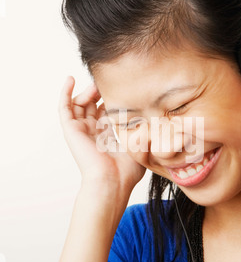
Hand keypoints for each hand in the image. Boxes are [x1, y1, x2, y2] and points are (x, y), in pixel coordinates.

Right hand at [58, 76, 145, 193]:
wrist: (112, 181)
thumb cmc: (127, 171)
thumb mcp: (140, 146)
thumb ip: (144, 132)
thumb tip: (155, 117)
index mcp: (108, 136)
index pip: (106, 111)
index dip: (111, 99)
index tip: (121, 87)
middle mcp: (93, 132)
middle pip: (92, 106)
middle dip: (99, 93)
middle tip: (107, 83)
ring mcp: (81, 130)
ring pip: (79, 104)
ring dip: (86, 91)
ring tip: (96, 84)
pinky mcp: (71, 130)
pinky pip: (64, 108)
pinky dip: (65, 93)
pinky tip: (70, 79)